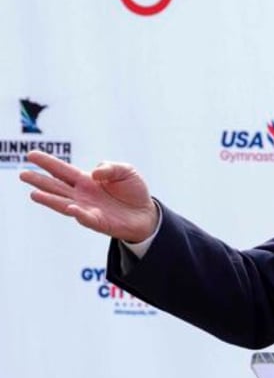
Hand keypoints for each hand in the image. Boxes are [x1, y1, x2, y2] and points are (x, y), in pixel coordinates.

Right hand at [20, 150, 158, 242]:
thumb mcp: (126, 171)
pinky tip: (70, 207)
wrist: (146, 213)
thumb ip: (110, 168)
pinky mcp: (98, 222)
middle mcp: (82, 195)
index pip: (62, 170)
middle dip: (40, 181)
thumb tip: (94, 173)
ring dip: (50, 200)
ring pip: (64, 204)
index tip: (31, 155)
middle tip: (23, 174)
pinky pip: (86, 218)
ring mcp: (88, 209)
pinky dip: (78, 213)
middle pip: (57, 186)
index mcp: (86, 180)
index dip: (48, 163)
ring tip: (34, 194)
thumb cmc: (133, 190)